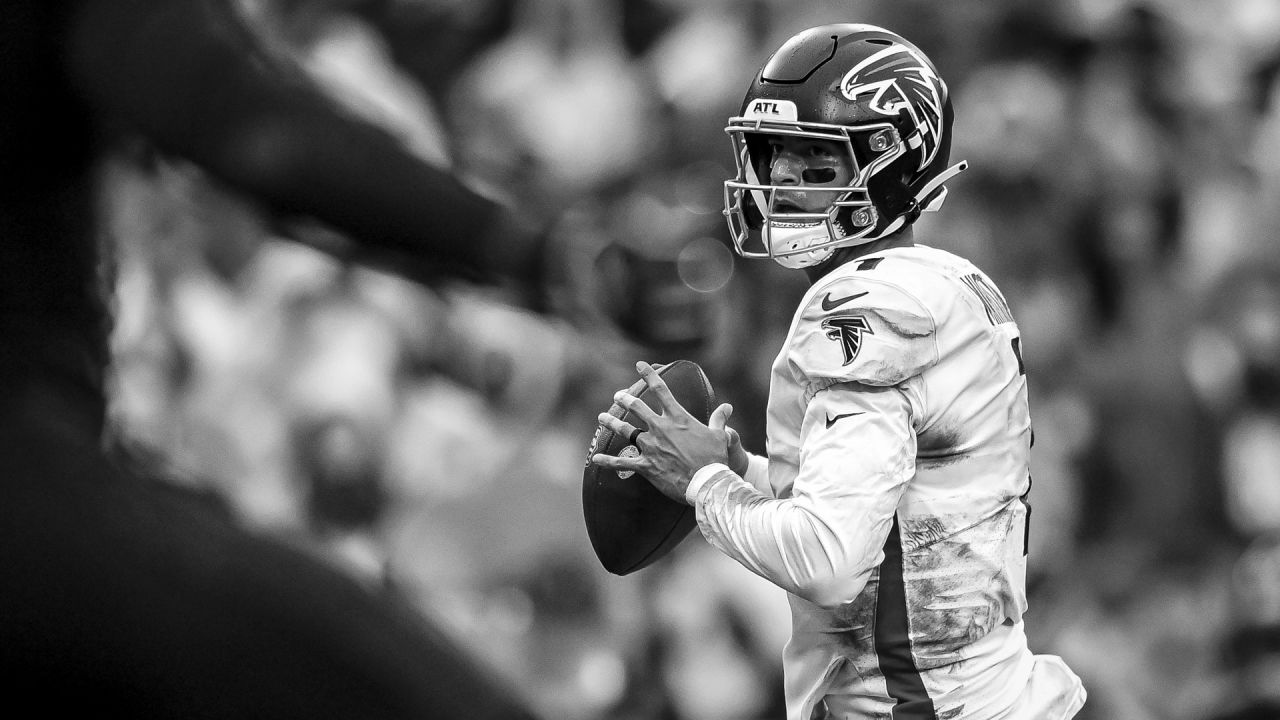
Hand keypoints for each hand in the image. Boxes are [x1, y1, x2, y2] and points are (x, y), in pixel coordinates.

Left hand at [591, 362, 733, 503]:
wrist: (706, 483)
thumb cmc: (714, 458)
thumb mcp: (720, 436)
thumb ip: (719, 419)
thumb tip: (727, 407)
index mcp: (677, 418)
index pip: (661, 390)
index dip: (649, 375)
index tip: (640, 365)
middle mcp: (660, 428)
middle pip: (637, 408)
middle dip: (625, 399)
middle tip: (617, 396)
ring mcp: (650, 447)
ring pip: (625, 431)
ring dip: (612, 423)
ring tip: (602, 417)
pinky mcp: (645, 466)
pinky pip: (622, 462)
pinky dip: (608, 461)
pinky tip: (596, 458)